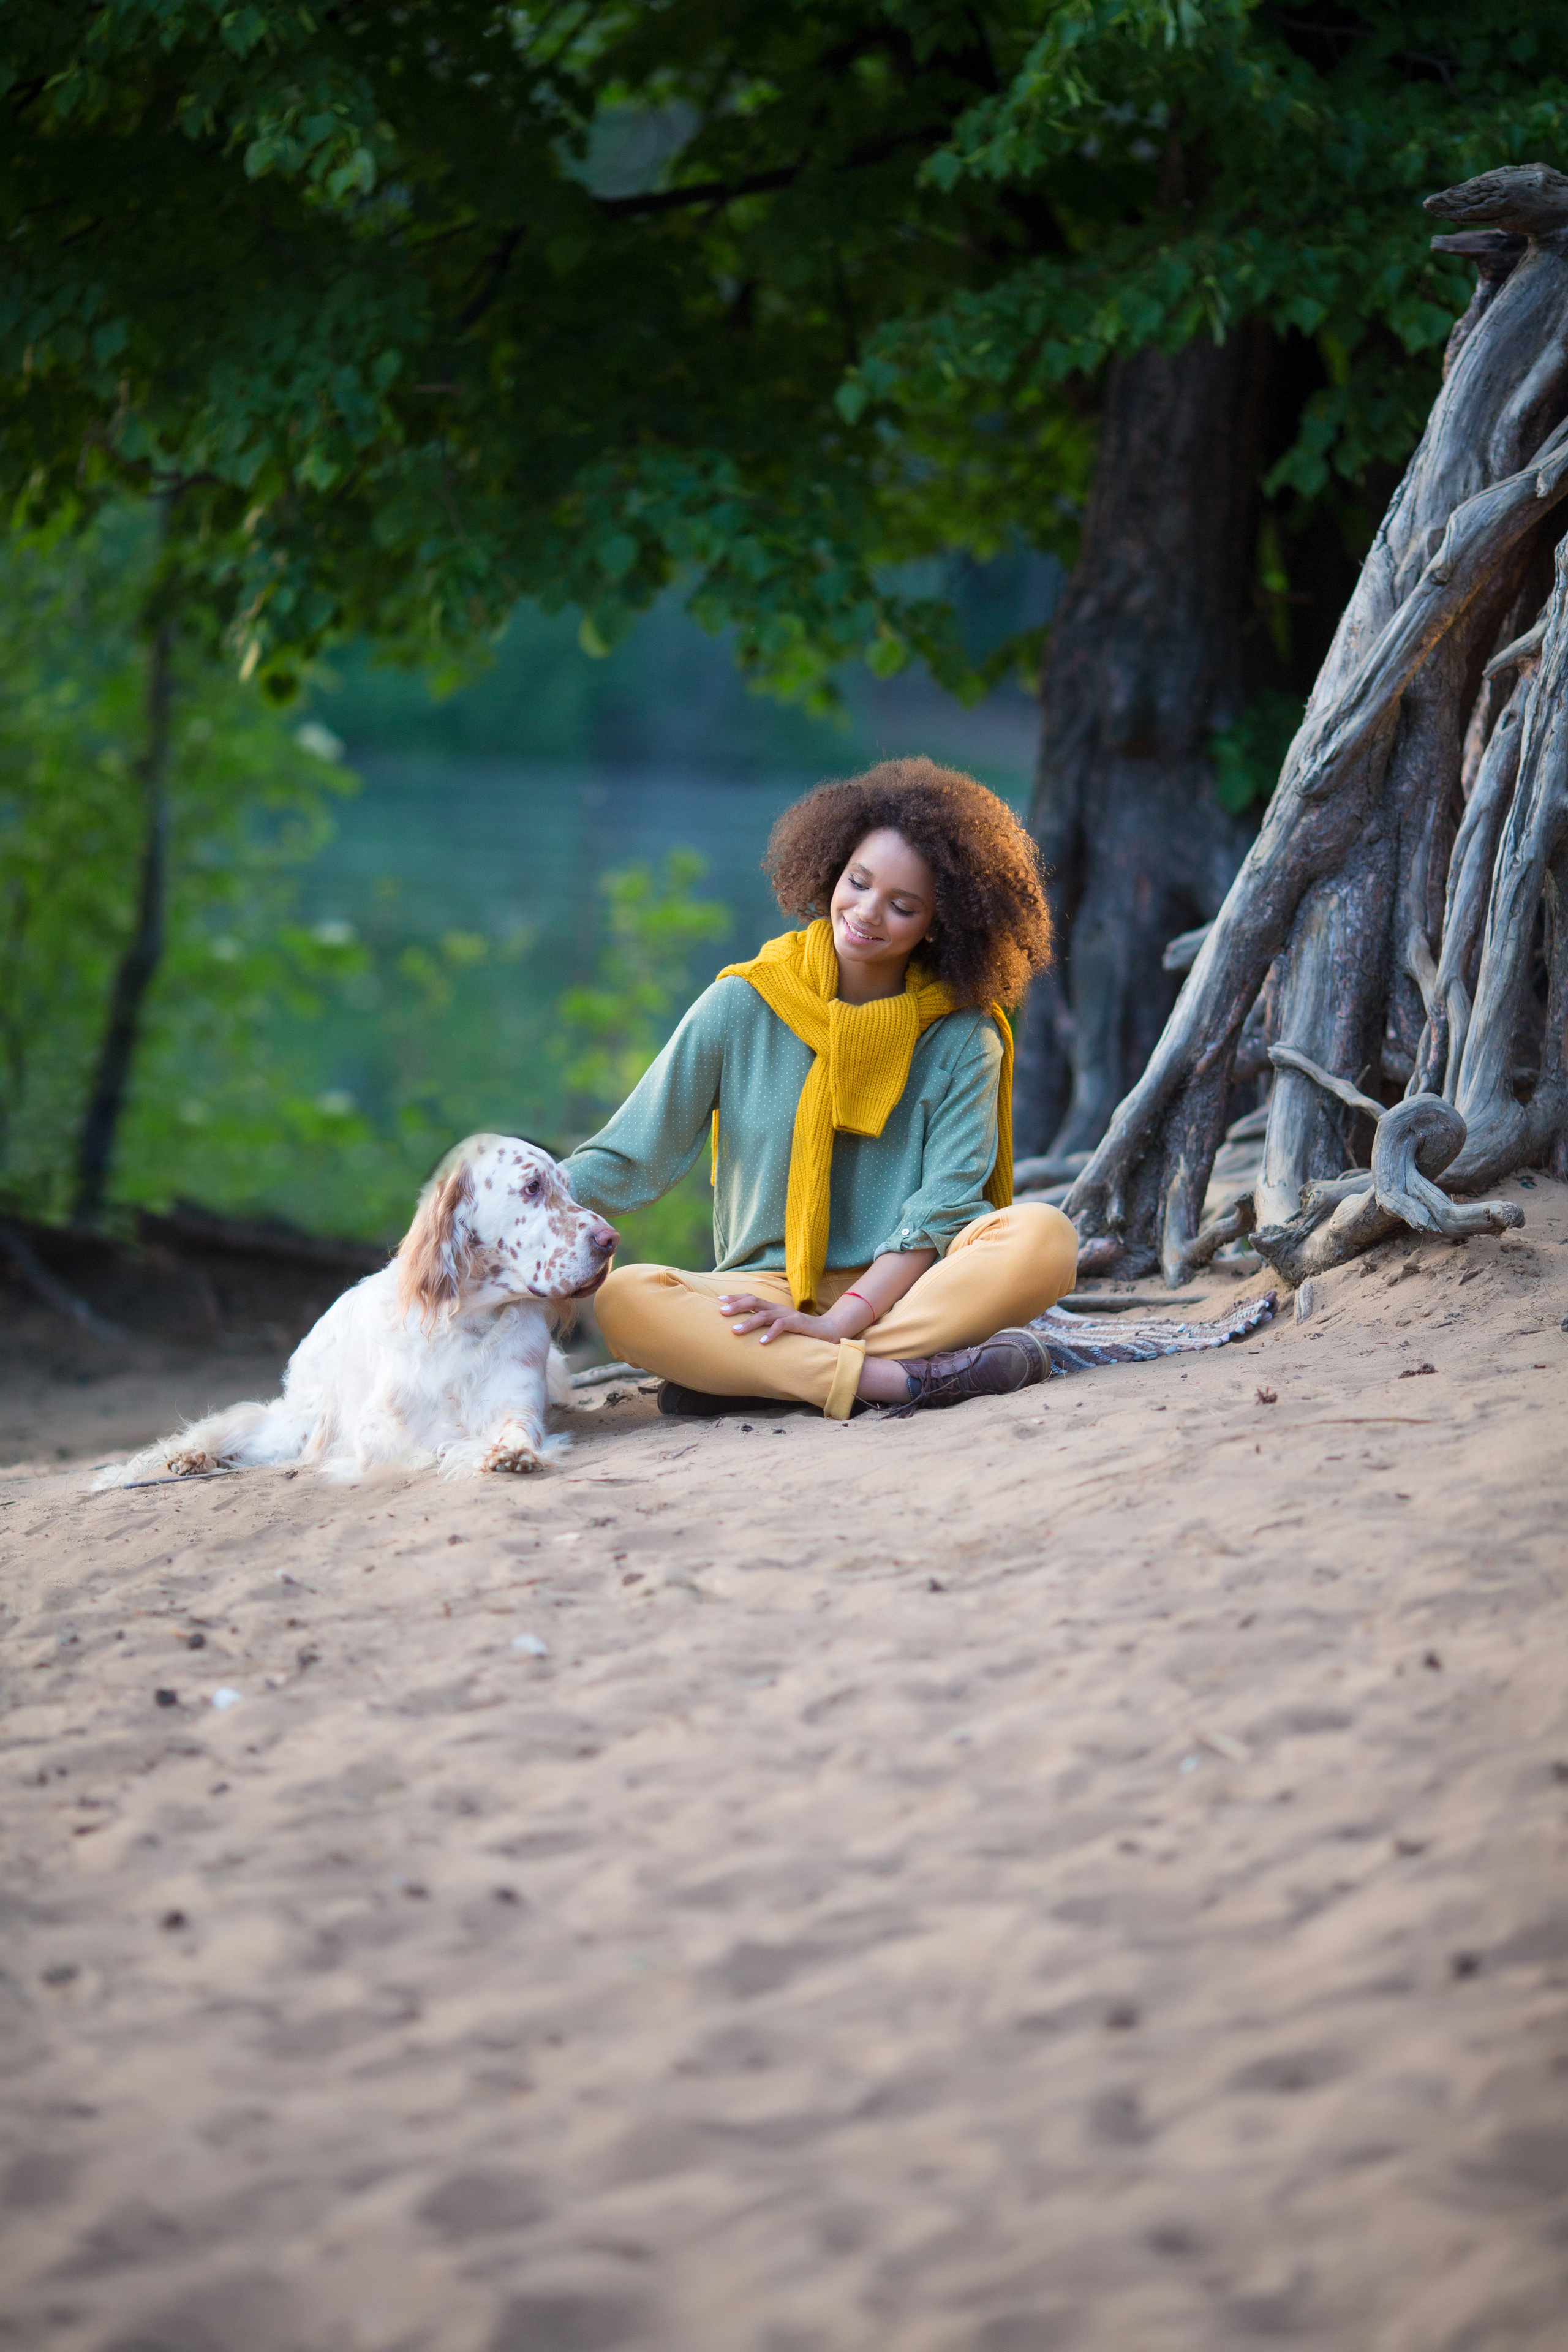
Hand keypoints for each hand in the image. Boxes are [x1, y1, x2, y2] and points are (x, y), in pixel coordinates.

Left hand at [716, 1291, 848, 1345]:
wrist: (827, 1331)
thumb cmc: (799, 1331)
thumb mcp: (778, 1327)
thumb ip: (764, 1326)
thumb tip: (743, 1331)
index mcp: (772, 1308)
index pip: (751, 1298)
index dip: (735, 1298)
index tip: (719, 1301)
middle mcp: (777, 1308)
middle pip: (754, 1301)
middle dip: (736, 1306)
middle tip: (721, 1312)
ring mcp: (787, 1314)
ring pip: (764, 1315)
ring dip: (748, 1323)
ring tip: (735, 1331)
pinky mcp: (797, 1323)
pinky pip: (782, 1326)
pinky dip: (771, 1333)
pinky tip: (762, 1342)